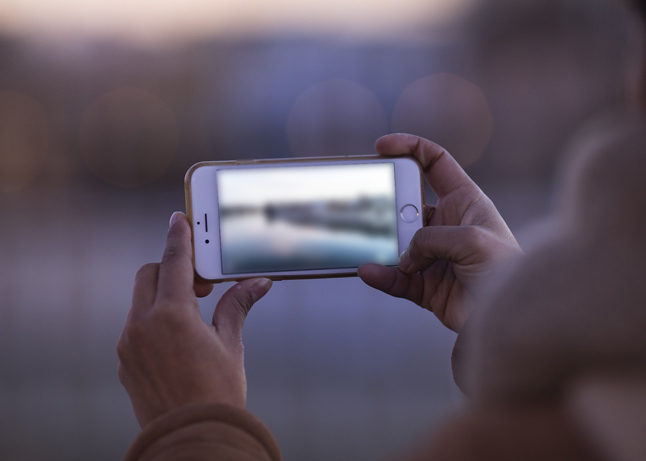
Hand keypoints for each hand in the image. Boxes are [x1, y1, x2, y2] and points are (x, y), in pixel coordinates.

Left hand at [117, 212, 271, 427]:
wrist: (192, 438)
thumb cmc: (217, 394)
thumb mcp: (230, 345)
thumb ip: (237, 306)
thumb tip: (258, 283)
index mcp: (171, 315)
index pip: (174, 261)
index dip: (179, 237)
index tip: (180, 219)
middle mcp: (142, 325)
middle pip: (150, 275)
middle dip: (172, 268)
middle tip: (202, 281)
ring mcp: (129, 344)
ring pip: (140, 300)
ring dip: (162, 294)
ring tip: (193, 312)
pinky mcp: (125, 361)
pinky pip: (136, 326)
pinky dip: (153, 319)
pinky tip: (177, 337)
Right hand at [358, 134, 520, 331]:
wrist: (512, 320)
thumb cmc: (506, 272)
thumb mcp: (472, 241)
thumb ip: (431, 239)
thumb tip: (404, 256)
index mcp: (465, 202)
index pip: (435, 163)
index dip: (409, 148)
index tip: (382, 147)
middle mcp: (447, 226)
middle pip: (406, 205)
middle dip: (385, 204)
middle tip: (366, 206)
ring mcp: (435, 256)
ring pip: (397, 244)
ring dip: (380, 244)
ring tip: (365, 246)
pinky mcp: (426, 285)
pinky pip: (396, 277)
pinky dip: (381, 275)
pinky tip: (369, 272)